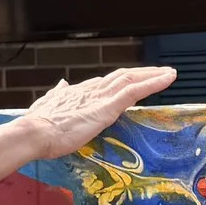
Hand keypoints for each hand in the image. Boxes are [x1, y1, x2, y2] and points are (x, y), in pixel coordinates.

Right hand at [17, 66, 176, 159]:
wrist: (35, 132)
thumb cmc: (39, 127)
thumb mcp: (48, 106)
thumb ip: (57, 95)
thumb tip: (62, 84)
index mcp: (80, 92)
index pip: (107, 83)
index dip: (123, 81)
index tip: (135, 80)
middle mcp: (92, 90)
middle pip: (123, 77)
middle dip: (143, 73)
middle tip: (161, 72)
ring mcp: (101, 97)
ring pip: (132, 80)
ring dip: (152, 75)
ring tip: (170, 74)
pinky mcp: (107, 107)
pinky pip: (135, 91)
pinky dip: (153, 83)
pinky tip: (167, 79)